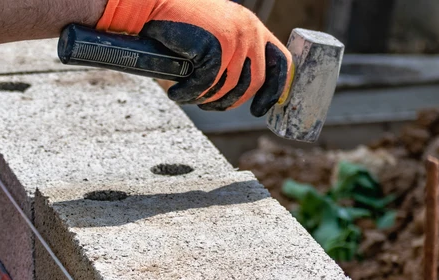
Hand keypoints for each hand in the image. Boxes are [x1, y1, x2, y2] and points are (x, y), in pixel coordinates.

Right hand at [97, 0, 290, 115]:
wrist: (156, 5)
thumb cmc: (181, 24)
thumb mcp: (215, 38)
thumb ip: (232, 55)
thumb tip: (237, 92)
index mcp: (253, 28)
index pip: (281, 62)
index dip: (274, 90)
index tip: (260, 110)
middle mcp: (250, 31)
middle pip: (254, 83)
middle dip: (230, 102)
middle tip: (207, 106)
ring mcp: (235, 38)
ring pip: (229, 87)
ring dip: (206, 99)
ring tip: (187, 96)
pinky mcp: (216, 46)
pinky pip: (207, 84)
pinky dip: (189, 94)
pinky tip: (176, 92)